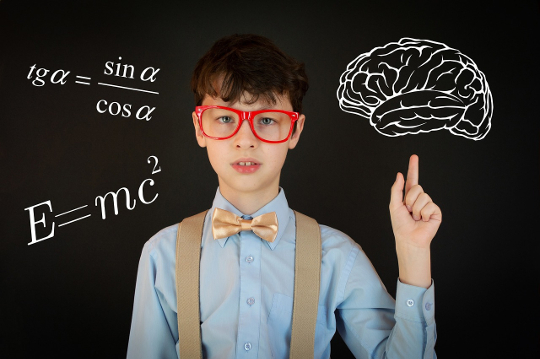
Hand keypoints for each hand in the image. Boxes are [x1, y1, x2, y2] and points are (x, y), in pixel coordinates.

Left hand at [389, 155, 441, 287]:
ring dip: (416, 208)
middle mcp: (419, 199)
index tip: (414, 156)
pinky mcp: (435, 211)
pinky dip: (423, 213)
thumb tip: (400, 174)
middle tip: (409, 211)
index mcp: (409, 196)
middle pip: (417, 187)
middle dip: (410, 199)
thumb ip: (396, 189)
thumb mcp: (394, 205)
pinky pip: (430, 205)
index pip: (412, 179)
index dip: (413, 168)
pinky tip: (423, 220)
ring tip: (415, 217)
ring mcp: (428, 204)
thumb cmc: (400, 225)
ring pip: (423, 196)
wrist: (409, 238)